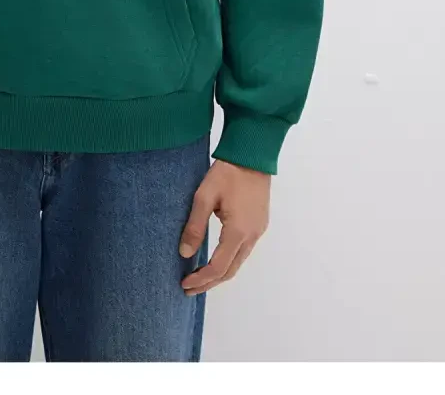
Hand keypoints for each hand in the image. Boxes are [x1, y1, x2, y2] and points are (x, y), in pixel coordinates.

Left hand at [178, 159, 270, 294]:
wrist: (252, 155)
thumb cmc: (226, 173)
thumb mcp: (204, 196)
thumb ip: (194, 226)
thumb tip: (185, 254)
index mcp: (237, 232)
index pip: (218, 267)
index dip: (200, 279)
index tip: (184, 284)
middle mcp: (251, 236)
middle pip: (230, 271)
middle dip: (209, 282)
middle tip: (189, 289)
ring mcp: (258, 231)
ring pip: (238, 262)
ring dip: (220, 273)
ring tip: (200, 277)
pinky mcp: (260, 224)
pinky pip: (244, 251)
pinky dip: (229, 261)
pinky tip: (217, 259)